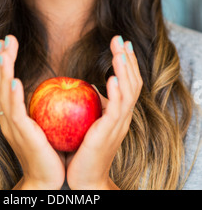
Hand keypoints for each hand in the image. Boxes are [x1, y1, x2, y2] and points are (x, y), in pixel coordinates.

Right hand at [0, 35, 64, 189]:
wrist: (46, 178)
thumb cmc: (48, 149)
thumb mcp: (41, 121)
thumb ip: (39, 103)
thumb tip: (52, 82)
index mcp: (10, 114)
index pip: (1, 83)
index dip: (1, 63)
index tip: (6, 44)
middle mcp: (6, 118)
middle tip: (5, 40)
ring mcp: (11, 126)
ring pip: (2, 95)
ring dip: (2, 72)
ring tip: (4, 53)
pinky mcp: (22, 134)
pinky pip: (15, 113)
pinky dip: (13, 96)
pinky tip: (16, 81)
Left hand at [66, 36, 142, 189]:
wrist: (86, 178)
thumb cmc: (85, 149)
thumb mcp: (92, 121)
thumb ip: (95, 105)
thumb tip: (89, 87)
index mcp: (119, 112)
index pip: (127, 81)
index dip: (126, 62)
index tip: (121, 44)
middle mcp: (123, 115)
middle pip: (132, 82)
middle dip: (127, 59)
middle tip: (121, 38)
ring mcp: (119, 123)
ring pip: (128, 92)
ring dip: (124, 70)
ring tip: (119, 51)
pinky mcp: (110, 131)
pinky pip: (116, 109)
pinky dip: (116, 92)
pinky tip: (111, 78)